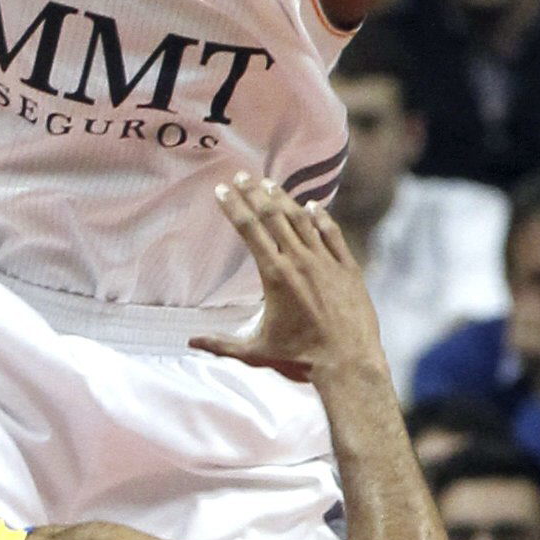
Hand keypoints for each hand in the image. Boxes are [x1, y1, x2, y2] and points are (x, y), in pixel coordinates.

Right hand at [189, 174, 387, 383]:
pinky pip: (333, 235)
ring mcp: (326, 262)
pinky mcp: (348, 269)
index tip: (221, 189)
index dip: (233, 206)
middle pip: (272, 216)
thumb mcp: (257, 351)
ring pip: (301, 220)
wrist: (349, 364)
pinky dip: (322, 218)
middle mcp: (299, 261)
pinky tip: (313, 206)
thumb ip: (222, 344)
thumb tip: (190, 343)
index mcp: (274, 275)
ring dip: (283, 199)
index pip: (249, 230)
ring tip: (270, 184)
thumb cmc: (300, 358)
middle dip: (254, 192)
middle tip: (241, 175)